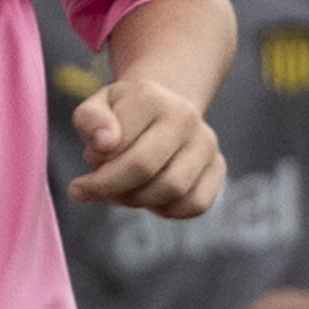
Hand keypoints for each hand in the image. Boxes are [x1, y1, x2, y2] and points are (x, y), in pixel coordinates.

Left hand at [67, 74, 224, 217]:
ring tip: (122, 192)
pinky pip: (195, 204)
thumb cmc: (121, 116)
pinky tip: (151, 198)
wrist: (159, 111)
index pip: (119, 147)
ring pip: (173, 190)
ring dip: (138, 201)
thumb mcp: (95, 108)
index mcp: (151, 98)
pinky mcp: (218, 167)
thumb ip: (90, 121)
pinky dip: (168, 211)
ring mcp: (206, 142)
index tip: (89, 165)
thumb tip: (105, 145)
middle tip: (97, 190)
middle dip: (113, 189)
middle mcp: (185, 117)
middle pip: (146, 169)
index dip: (96, 168)